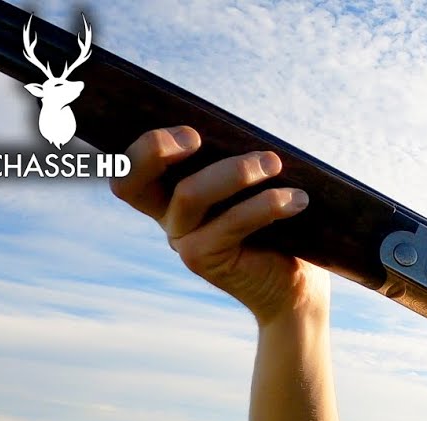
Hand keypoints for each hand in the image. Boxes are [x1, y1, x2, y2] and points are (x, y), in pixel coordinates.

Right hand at [110, 125, 325, 325]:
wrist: (296, 286)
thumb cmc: (280, 227)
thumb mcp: (257, 186)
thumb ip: (237, 161)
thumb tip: (243, 129)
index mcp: (172, 194)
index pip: (130, 169)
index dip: (139, 148)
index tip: (185, 130)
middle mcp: (169, 218)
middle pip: (131, 183)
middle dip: (155, 149)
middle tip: (194, 136)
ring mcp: (183, 240)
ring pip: (189, 194)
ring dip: (234, 172)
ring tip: (274, 164)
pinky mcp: (204, 260)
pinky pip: (229, 222)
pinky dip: (264, 205)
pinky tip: (295, 200)